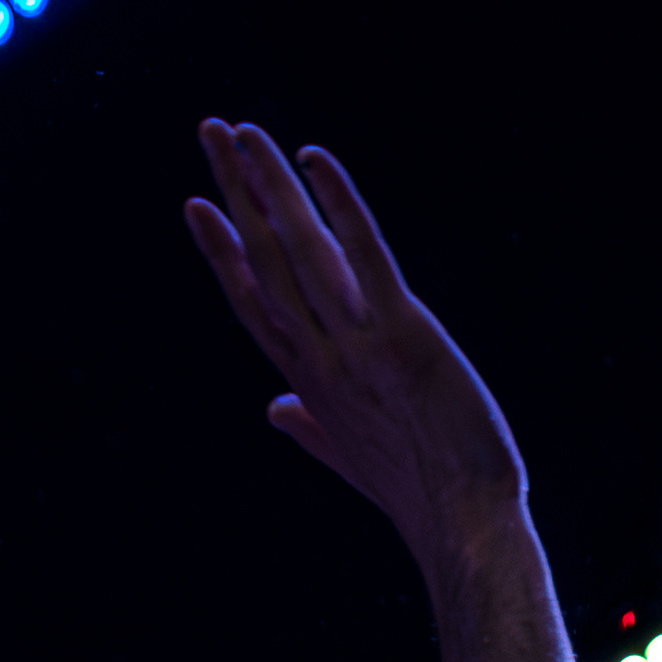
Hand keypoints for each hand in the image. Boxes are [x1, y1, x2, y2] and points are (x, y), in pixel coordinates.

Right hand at [186, 122, 527, 571]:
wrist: (463, 529)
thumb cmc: (417, 494)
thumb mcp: (351, 456)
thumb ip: (310, 426)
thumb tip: (275, 410)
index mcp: (309, 380)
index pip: (255, 303)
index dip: (224, 252)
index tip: (199, 205)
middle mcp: (323, 358)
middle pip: (267, 261)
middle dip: (237, 194)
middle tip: (211, 132)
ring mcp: (358, 346)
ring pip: (301, 253)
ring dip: (270, 188)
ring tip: (245, 134)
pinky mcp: (403, 338)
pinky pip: (365, 259)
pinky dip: (340, 207)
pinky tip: (316, 162)